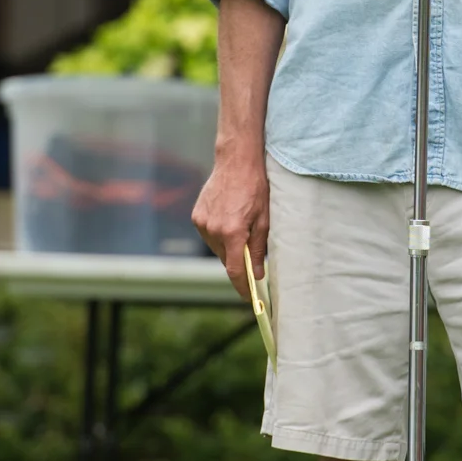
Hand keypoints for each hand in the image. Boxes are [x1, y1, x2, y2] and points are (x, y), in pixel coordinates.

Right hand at [193, 152, 269, 299]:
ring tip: (240, 231)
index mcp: (233, 232)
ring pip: (217, 248)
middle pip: (226, 260)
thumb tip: (258, 273)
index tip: (248, 298)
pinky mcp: (197, 216)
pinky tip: (229, 222)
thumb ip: (259, 248)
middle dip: (239, 263)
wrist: (236, 162)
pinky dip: (219, 235)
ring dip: (229, 248)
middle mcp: (214, 230)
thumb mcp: (264, 220)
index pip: (235, 271)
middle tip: (252, 259)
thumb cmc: (255, 189)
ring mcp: (202, 223)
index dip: (242, 287)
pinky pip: (209, 235)